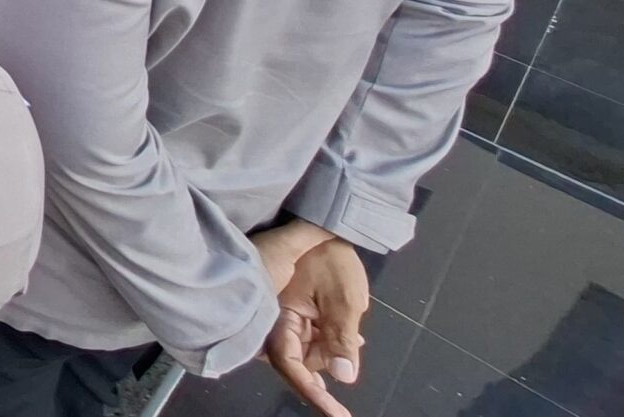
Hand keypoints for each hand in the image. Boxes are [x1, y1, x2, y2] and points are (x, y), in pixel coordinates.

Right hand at [256, 223, 367, 416]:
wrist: (324, 224)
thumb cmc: (331, 260)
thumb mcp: (344, 300)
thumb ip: (341, 339)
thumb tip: (344, 377)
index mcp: (276, 316)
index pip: (291, 364)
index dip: (312, 393)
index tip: (336, 414)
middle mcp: (269, 320)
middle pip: (295, 360)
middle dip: (325, 363)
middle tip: (353, 351)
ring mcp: (275, 316)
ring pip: (301, 350)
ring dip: (327, 350)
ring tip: (354, 337)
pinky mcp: (283, 312)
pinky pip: (302, 337)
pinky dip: (324, 340)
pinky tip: (345, 334)